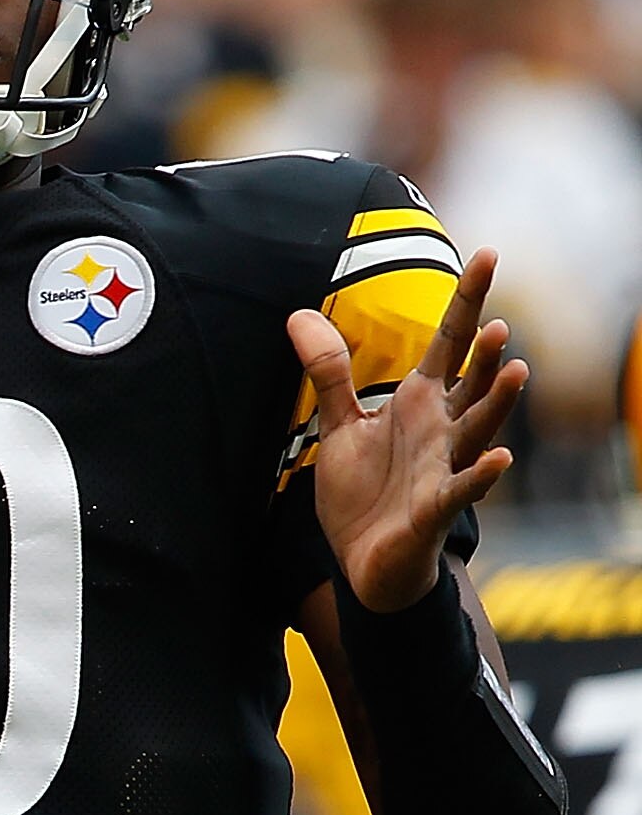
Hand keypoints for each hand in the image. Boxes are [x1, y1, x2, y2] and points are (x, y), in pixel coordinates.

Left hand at [289, 246, 526, 612]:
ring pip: (478, 428)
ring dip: (498, 402)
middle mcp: (441, 429)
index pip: (449, 342)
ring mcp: (444, 467)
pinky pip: (462, 489)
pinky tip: (500, 458)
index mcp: (420, 403)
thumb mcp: (341, 425)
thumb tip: (298, 314)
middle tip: (498, 322)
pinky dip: (481, 474)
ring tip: (516, 368)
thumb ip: (329, 373)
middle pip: (471, 381)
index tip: (487, 253)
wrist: (362, 561)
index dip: (468, 300)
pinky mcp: (435, 508)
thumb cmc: (363, 492)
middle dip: (486, 354)